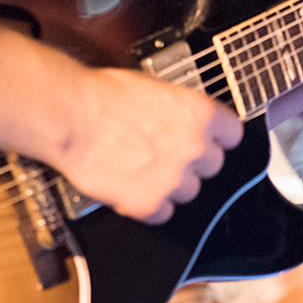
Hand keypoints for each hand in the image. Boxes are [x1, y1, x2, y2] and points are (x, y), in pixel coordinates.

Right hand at [50, 67, 241, 223]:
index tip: (207, 141)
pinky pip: (163, 213)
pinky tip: (130, 186)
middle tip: (164, 154)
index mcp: (201, 114)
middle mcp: (195, 148)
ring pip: (189, 192)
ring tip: (141, 168)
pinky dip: (148, 205)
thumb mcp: (155, 89)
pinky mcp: (150, 204)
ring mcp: (174, 179)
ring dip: (170, 185)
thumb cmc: (102, 95)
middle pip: (212, 167)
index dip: (216, 139)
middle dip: (191, 163)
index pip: (233, 136)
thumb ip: (180, 111)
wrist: (70, 115)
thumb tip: (186, 122)